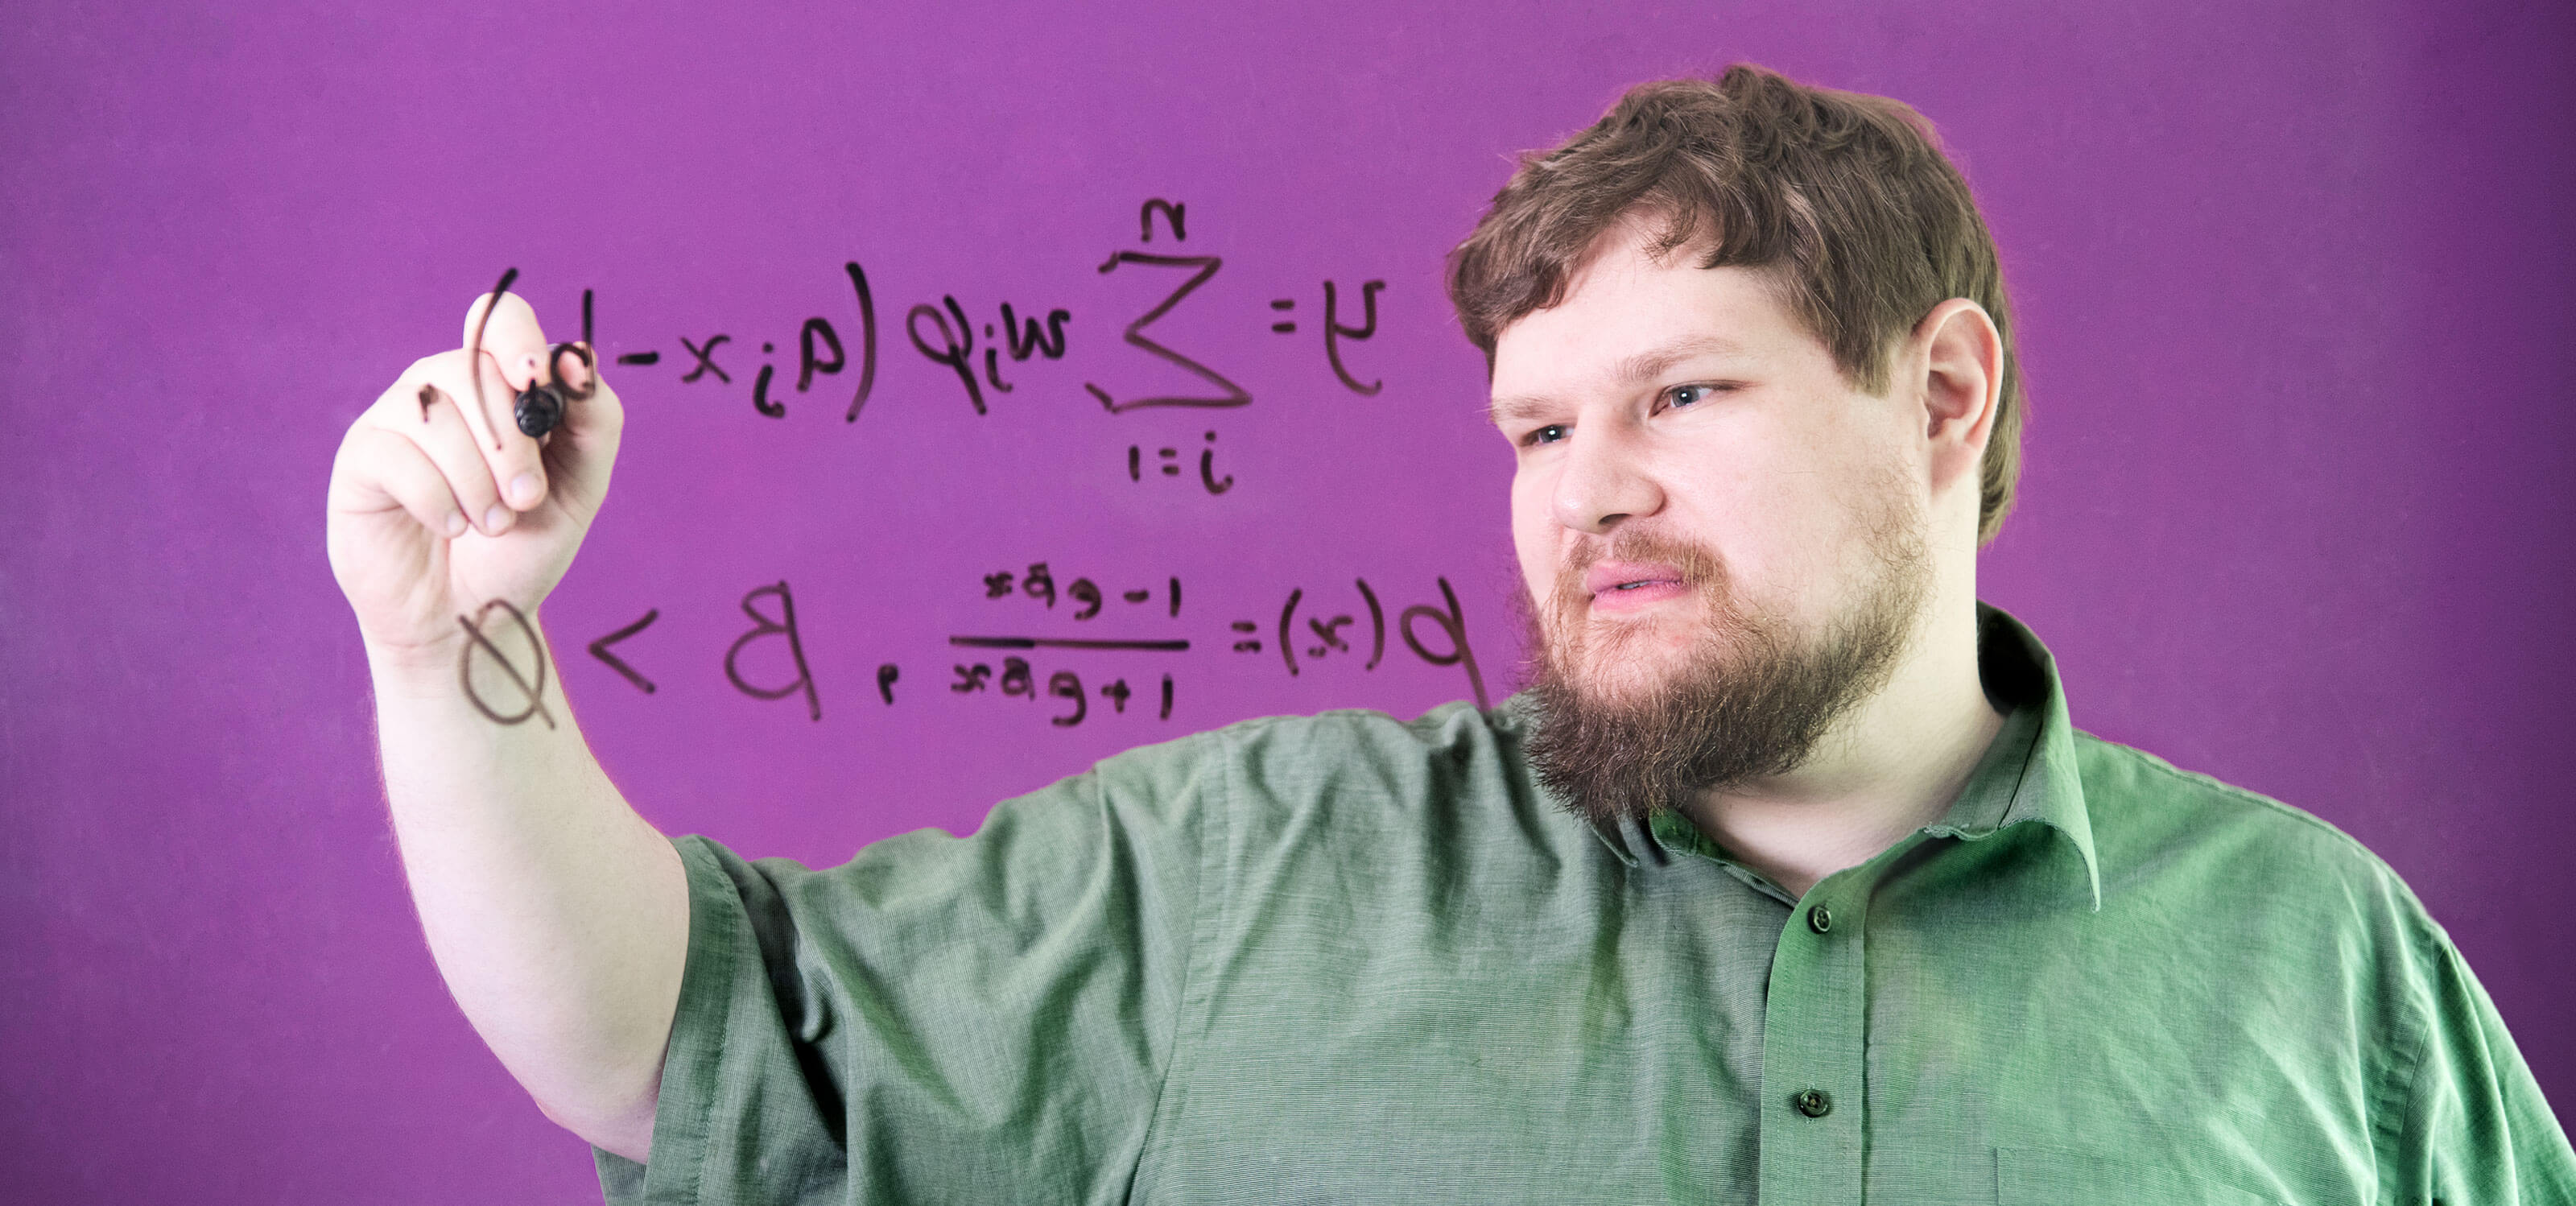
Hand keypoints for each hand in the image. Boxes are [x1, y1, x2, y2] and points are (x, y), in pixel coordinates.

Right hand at [326, 292, 625, 669]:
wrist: (471, 615)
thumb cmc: (523, 546)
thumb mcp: (582, 486)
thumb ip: (594, 421)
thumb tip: (580, 357)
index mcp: (500, 383)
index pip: (501, 321)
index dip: (517, 339)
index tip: (538, 376)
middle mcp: (444, 387)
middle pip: (474, 370)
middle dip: (512, 442)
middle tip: (525, 498)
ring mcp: (397, 418)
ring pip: (436, 413)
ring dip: (477, 480)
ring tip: (492, 524)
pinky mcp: (361, 457)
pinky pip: (398, 455)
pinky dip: (437, 499)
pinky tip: (450, 527)